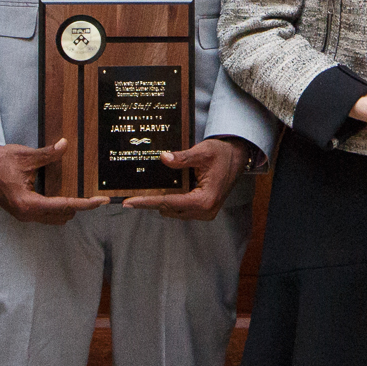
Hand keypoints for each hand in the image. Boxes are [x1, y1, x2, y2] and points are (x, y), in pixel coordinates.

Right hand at [0, 141, 102, 224]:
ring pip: (54, 218)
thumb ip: (48, 154)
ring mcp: (22, 215)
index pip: (64, 206)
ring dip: (67, 209)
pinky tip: (63, 196)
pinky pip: (45, 215)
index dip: (85, 203)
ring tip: (82, 196)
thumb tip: (65, 145)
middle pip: (62, 215)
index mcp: (27, 203)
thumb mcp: (26, 156)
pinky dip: (57, 208)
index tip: (101, 201)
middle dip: (78, 207)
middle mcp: (26, 214)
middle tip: (94, 196)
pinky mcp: (21, 211)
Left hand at [124, 136, 250, 219]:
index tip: (129, 202)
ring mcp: (205, 213)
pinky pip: (180, 209)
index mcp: (205, 200)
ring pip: (173, 211)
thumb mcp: (202, 152)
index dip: (147, 201)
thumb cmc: (222, 154)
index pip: (169, 202)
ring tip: (141, 194)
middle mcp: (205, 211)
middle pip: (169, 209)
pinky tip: (159, 192)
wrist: (238, 157)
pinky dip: (169, 201)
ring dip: (159, 202)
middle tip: (129, 197)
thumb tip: (163, 158)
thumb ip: (182, 158)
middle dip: (150, 202)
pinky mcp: (203, 211)